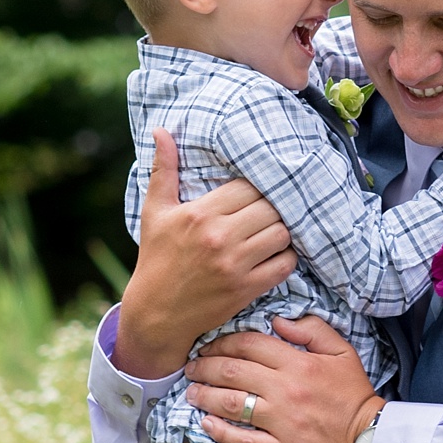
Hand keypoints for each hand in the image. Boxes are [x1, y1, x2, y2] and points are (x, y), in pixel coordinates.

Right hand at [112, 130, 295, 379]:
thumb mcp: (155, 211)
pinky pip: (285, 265)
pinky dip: (287, 258)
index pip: (248, 186)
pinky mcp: (246, 289)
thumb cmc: (156, 257)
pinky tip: (276, 254)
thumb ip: (164, 169)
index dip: (259, 186)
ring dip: (284, 230)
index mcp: (200, 213)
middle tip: (271, 210)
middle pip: (271, 208)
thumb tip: (161, 130)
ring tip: (274, 229)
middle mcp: (219, 237)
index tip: (258, 191)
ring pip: (282, 233)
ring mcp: (235, 264)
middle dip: (275, 207)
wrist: (156, 313)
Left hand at [186, 315, 380, 442]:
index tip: (209, 346)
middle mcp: (284, 391)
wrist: (370, 440)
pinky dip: (219, 431)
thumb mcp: (342, 352)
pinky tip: (205, 424)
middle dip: (204, 367)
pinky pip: (242, 439)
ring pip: (230, 404)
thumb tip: (278, 320)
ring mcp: (280, 422)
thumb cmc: (354, 395)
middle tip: (191, 367)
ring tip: (192, 392)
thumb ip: (312, 329)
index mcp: (298, 364)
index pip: (249, 345)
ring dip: (205, 396)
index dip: (222, 343)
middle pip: (232, 372)